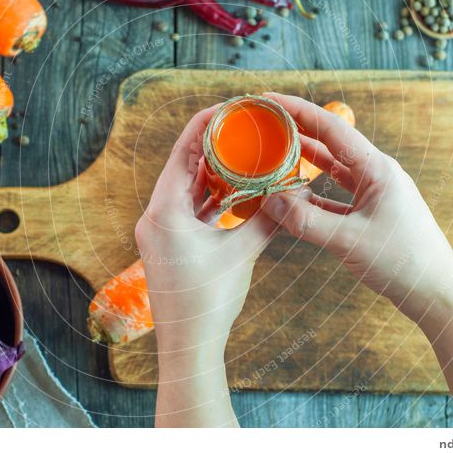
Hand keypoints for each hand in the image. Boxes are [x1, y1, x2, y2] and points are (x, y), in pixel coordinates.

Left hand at [135, 105, 278, 354]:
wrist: (188, 345)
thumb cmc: (208, 301)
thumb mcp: (241, 254)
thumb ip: (268, 219)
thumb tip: (297, 191)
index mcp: (164, 210)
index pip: (183, 151)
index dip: (206, 124)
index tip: (231, 107)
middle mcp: (156, 215)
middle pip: (184, 165)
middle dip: (213, 145)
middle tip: (242, 126)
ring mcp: (161, 230)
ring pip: (187, 188)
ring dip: (212, 171)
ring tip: (242, 152)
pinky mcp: (170, 244)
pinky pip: (190, 209)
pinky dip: (211, 197)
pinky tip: (235, 189)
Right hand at [260, 93, 452, 321]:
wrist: (435, 293)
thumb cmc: (402, 262)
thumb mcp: (348, 240)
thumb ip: (305, 221)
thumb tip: (268, 202)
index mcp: (376, 169)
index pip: (331, 128)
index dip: (298, 110)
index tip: (269, 99)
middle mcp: (376, 174)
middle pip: (329, 143)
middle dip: (296, 130)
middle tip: (264, 122)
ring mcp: (374, 192)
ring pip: (330, 169)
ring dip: (302, 160)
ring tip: (271, 151)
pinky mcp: (370, 212)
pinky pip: (334, 195)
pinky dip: (310, 193)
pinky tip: (289, 194)